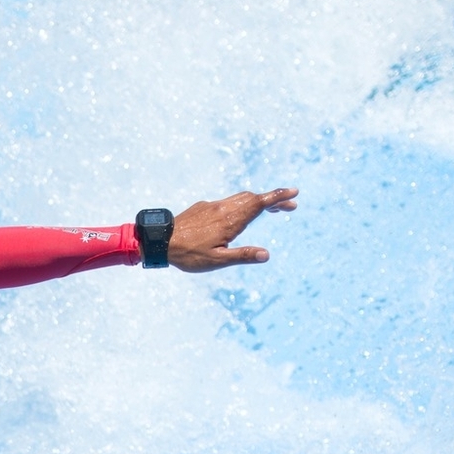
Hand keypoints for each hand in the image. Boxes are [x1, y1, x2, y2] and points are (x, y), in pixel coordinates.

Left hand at [168, 187, 298, 272]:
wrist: (158, 241)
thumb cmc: (187, 254)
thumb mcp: (217, 261)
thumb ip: (242, 256)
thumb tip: (266, 255)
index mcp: (230, 220)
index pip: (259, 203)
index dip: (277, 197)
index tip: (294, 193)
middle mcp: (223, 209)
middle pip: (254, 198)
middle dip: (273, 200)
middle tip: (290, 206)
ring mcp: (212, 206)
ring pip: (241, 198)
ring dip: (258, 201)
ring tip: (271, 210)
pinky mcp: (203, 208)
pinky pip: (228, 202)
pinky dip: (242, 204)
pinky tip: (241, 215)